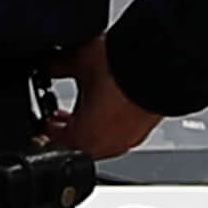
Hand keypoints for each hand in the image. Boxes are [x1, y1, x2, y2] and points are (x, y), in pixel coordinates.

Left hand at [41, 33, 158, 165]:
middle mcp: (108, 146)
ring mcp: (129, 139)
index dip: (45, 126)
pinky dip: (112, 118)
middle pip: (79, 144)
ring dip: (92, 123)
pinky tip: (113, 98)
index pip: (54, 143)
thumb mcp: (79, 61)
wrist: (163, 61)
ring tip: (90, 99)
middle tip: (62, 110)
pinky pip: (121, 130)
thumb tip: (45, 63)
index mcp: (86, 139)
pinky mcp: (145, 128)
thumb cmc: (123, 69)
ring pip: (102, 138)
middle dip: (69, 126)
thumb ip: (56, 66)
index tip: (44, 114)